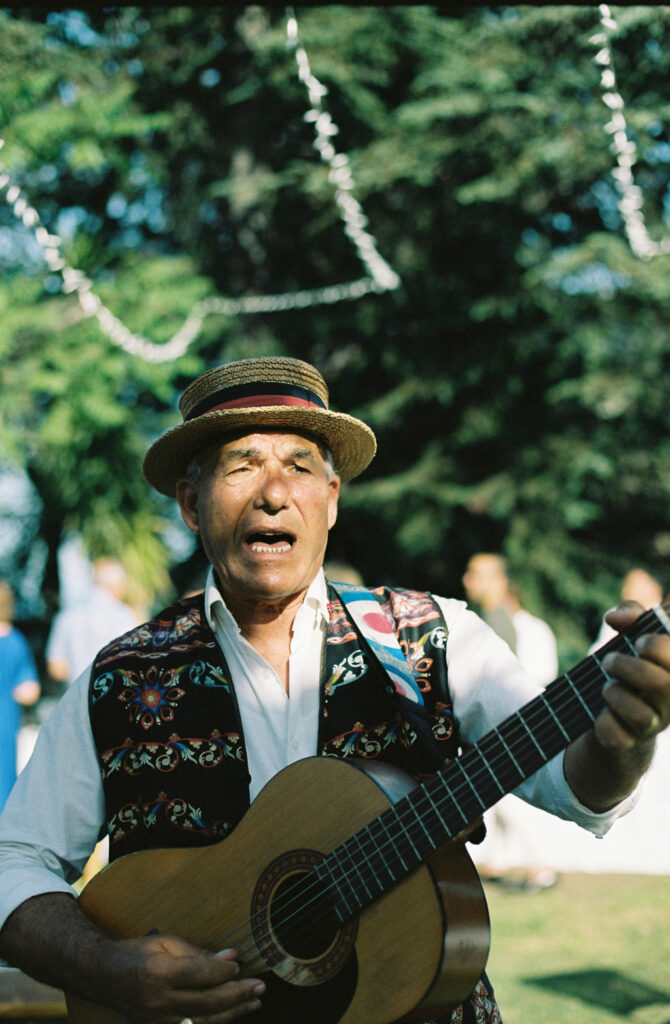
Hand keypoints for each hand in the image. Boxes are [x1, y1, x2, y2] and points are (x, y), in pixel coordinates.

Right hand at [107, 933, 265, 1023]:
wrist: (102, 976)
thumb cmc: (135, 953)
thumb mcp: (165, 942)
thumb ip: (198, 953)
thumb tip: (230, 958)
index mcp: (159, 972)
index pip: (199, 975)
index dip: (223, 972)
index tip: (240, 966)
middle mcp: (158, 1001)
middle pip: (206, 1003)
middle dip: (237, 995)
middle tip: (260, 986)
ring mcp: (156, 1021)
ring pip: (203, 1022)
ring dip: (232, 1013)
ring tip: (254, 1002)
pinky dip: (214, 1023)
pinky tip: (231, 1015)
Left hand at [596, 601, 669, 751]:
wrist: (619, 709)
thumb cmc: (633, 662)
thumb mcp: (635, 633)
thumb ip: (632, 614)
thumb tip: (615, 617)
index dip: (660, 646)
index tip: (640, 642)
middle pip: (664, 685)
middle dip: (629, 666)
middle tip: (609, 661)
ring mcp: (653, 725)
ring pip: (642, 716)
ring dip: (615, 693)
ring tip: (607, 685)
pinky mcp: (629, 741)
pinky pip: (618, 737)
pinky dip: (605, 721)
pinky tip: (603, 711)